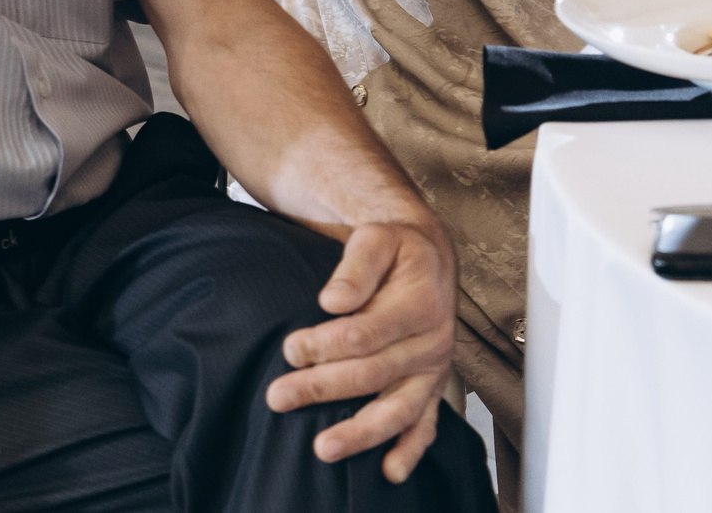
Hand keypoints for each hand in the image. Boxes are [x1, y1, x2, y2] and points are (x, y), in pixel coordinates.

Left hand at [267, 218, 459, 482]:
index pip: (368, 333)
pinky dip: (410, 450)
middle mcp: (432, 341)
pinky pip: (425, 424)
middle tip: (278, 397)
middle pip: (374, 373)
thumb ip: (356, 268)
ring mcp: (433, 370)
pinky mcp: (431, 388)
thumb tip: (331, 301)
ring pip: (398, 409)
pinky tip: (389, 472)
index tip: (289, 349)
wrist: (429, 260)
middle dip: (323, 387)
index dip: (326, 345)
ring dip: (360, 433)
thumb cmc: (395, 249)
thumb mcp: (377, 238)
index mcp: (421, 303)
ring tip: (322, 448)